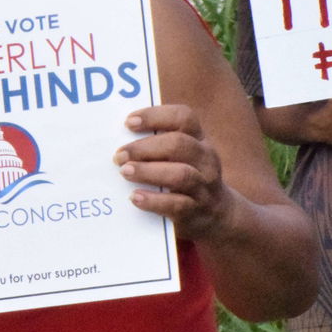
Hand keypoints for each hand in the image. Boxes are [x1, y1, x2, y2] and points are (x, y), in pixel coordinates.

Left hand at [115, 104, 233, 241]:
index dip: (156, 116)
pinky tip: (135, 197)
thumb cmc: (184, 176)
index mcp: (199, 139)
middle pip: (179, 145)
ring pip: (180, 175)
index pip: (184, 118)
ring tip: (125, 171)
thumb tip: (114, 138)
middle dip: (145, 147)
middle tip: (119, 155)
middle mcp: (205, 159)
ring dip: (148, 171)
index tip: (128, 122)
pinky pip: (177, 204)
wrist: (216, 215)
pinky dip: (154, 200)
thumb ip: (156, 144)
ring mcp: (204, 186)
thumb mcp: (179, 156)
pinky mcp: (196, 210)